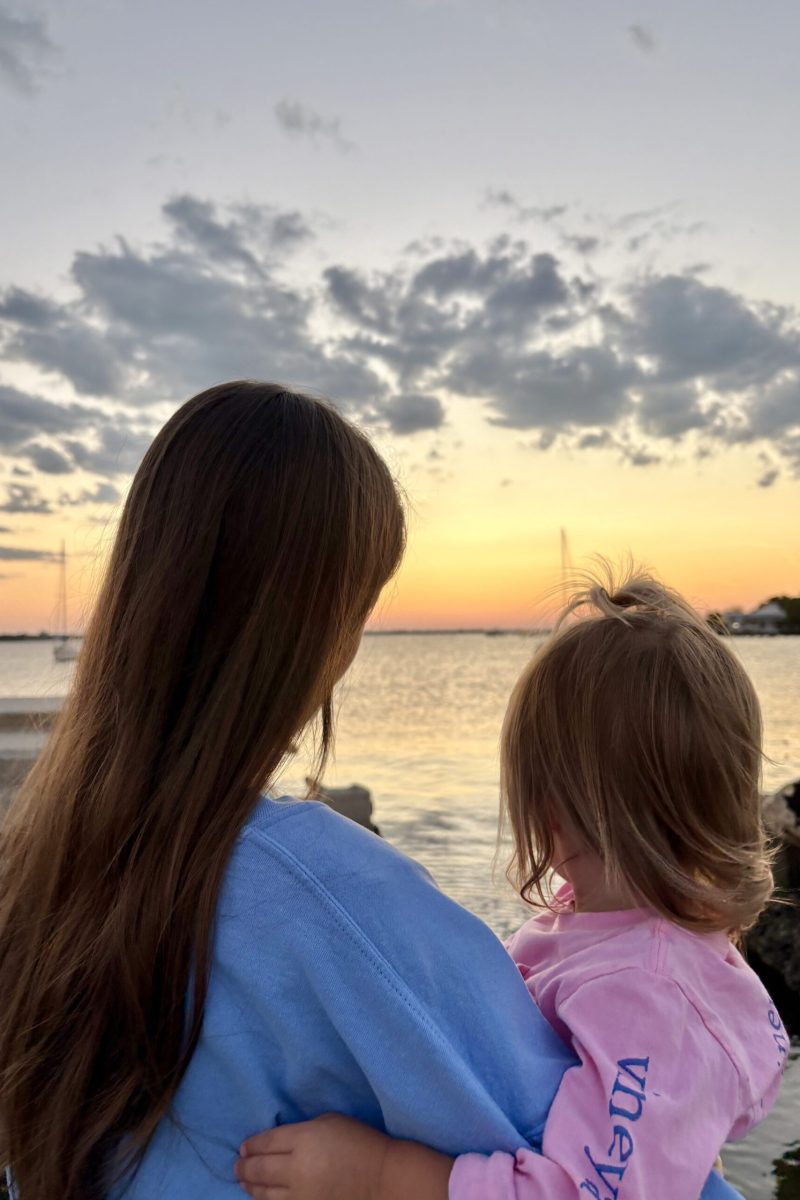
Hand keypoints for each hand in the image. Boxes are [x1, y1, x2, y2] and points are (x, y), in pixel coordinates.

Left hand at [235, 1113, 389, 1199]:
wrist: (380, 1178)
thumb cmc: (358, 1141)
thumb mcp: (328, 1121)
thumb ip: (301, 1130)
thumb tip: (282, 1141)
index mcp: (303, 1139)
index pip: (266, 1142)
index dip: (251, 1144)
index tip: (244, 1146)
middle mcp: (296, 1168)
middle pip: (260, 1168)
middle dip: (244, 1167)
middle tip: (237, 1165)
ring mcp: (300, 1194)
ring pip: (264, 1192)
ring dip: (250, 1186)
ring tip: (243, 1182)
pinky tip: (261, 1197)